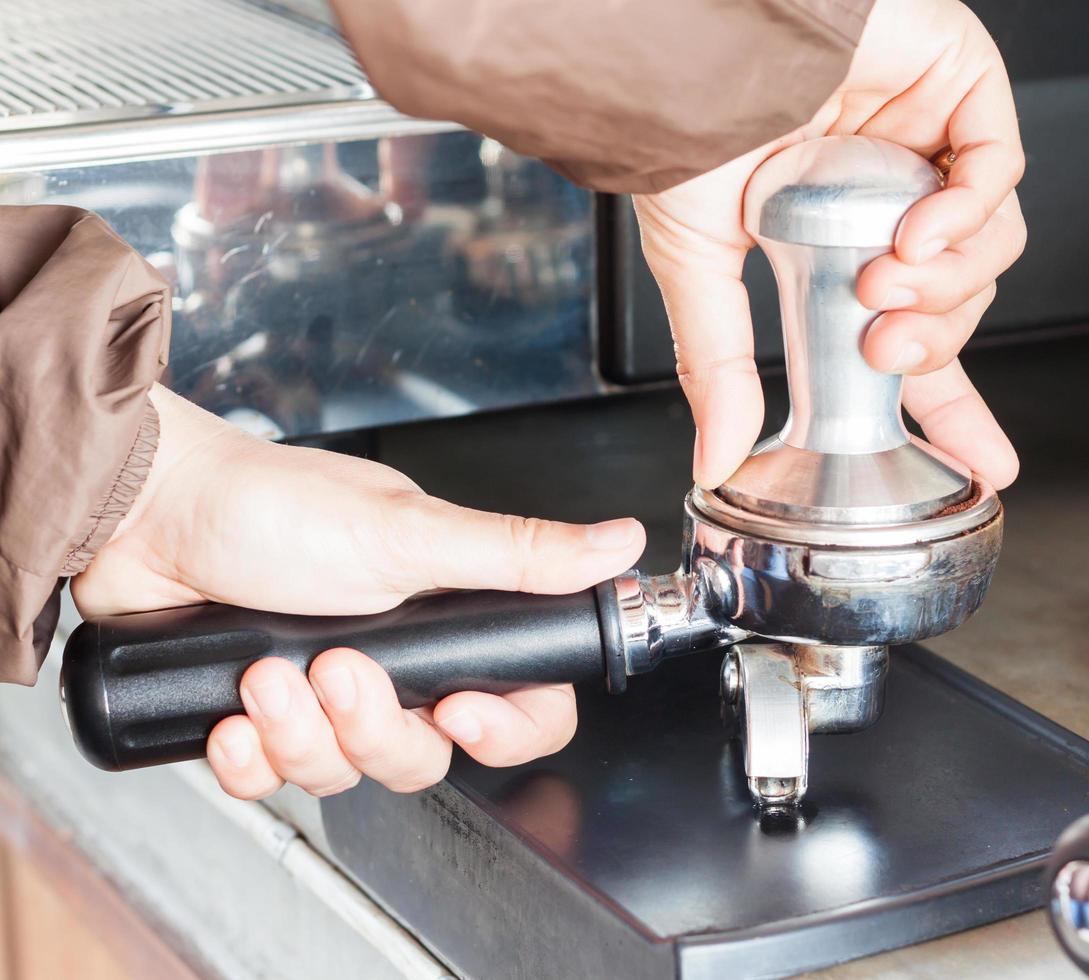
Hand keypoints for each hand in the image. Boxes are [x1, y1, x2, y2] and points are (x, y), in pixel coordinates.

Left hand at [72, 386, 645, 798]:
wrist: (142, 510)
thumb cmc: (270, 505)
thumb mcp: (409, 532)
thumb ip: (519, 553)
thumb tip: (619, 543)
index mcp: (446, 615)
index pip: (520, 701)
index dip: (504, 728)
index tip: (462, 711)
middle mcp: (394, 660)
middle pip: (426, 753)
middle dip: (374, 727)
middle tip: (335, 670)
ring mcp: (325, 692)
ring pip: (348, 771)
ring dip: (303, 736)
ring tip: (266, 677)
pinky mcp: (261, 716)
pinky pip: (273, 778)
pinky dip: (250, 757)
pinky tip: (230, 715)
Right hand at [634, 0, 1023, 489]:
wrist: (687, 36)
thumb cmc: (681, 119)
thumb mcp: (696, 262)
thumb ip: (719, 364)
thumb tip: (716, 457)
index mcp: (840, 245)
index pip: (914, 339)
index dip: (951, 404)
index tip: (983, 463)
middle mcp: (891, 198)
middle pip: (960, 299)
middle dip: (935, 341)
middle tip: (883, 349)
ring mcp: (931, 142)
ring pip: (991, 242)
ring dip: (948, 283)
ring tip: (885, 284)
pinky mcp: (961, 85)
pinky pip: (998, 169)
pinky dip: (968, 212)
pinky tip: (920, 230)